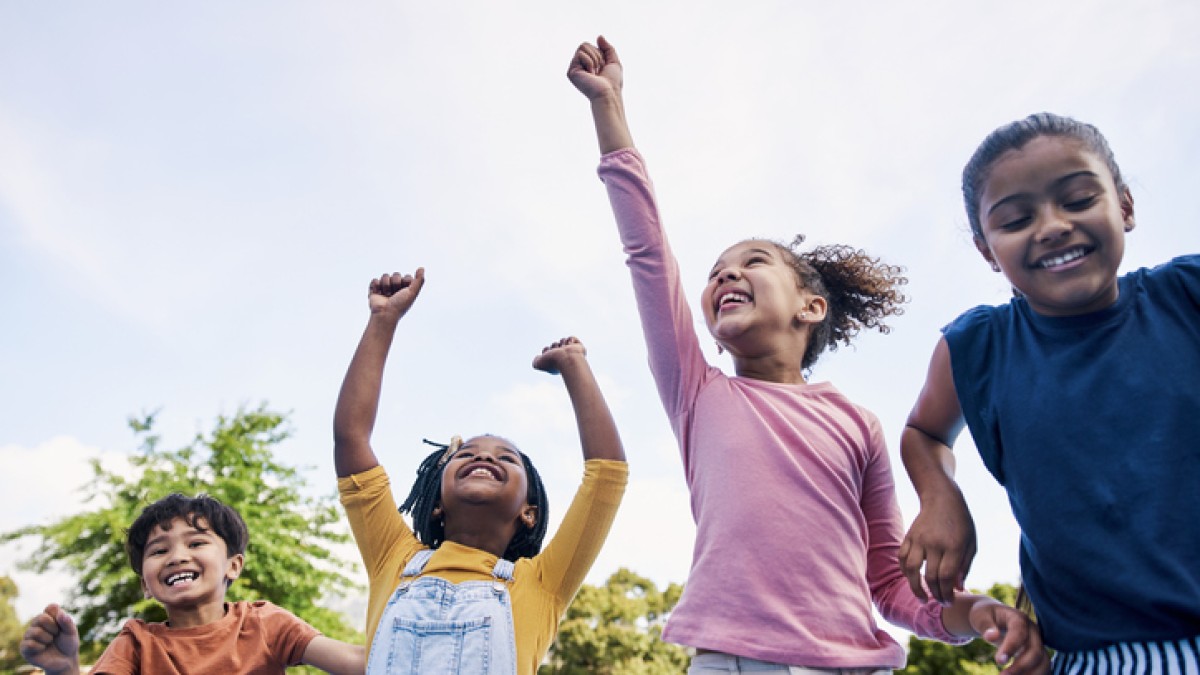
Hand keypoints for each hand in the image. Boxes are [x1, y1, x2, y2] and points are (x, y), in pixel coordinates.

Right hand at [20, 604, 80, 674]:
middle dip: (53, 628)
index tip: (62, 624)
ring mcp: (29, 635)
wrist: (65, 660)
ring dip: (47, 638)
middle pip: (40, 617)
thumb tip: (60, 614)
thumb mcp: (72, 632)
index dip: (58, 616)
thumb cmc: (68, 644)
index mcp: (49, 617)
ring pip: (34, 631)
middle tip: (56, 634)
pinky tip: (43, 649)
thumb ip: (67, 622)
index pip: (50, 607)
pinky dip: (40, 647)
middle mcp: (37, 624)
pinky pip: (29, 644)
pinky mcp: (24, 647)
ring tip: (50, 642)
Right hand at [368, 269, 424, 319]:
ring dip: (386, 285)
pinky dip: (376, 286)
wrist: (384, 314)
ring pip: (385, 276)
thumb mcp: (412, 293)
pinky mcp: (375, 290)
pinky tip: (378, 293)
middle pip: (396, 275)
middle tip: (394, 294)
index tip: (404, 292)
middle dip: (395, 283)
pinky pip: (375, 280)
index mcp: (405, 290)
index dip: (405, 283)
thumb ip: (419, 280)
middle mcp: (396, 289)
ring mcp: (385, 288)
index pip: (407, 277)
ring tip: (386, 295)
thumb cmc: (400, 305)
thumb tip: (421, 268)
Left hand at [532, 336, 586, 374]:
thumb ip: (535, 361)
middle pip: (555, 344)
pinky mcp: (579, 348)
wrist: (567, 358)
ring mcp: (572, 352)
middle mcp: (564, 358)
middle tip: (557, 351)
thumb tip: (538, 358)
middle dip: (554, 346)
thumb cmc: (553, 362)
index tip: (548, 354)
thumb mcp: (538, 364)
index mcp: (555, 363)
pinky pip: (572, 338)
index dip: (546, 350)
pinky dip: (571, 339)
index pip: (547, 350)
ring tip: (565, 348)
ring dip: (563, 342)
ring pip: (563, 340)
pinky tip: (570, 344)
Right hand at [568, 36, 622, 100]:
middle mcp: (579, 65)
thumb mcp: (613, 61)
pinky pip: (580, 54)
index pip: (591, 46)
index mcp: (588, 63)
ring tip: (595, 73)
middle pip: (585, 44)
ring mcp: (574, 68)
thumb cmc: (612, 82)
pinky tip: (590, 74)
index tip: (603, 68)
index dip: (600, 54)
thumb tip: (599, 36)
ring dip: (594, 59)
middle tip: (599, 70)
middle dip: (597, 55)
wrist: (608, 93)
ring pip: (583, 47)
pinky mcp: (571, 72)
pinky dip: (589, 62)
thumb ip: (607, 48)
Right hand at [898, 488, 976, 603]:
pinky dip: (905, 572)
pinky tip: (912, 579)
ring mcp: (919, 539)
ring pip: (911, 569)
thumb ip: (965, 567)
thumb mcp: (972, 544)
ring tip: (922, 599)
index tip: (949, 601)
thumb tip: (957, 588)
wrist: (942, 498)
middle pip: (930, 577)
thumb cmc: (961, 522)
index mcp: (954, 546)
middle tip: (940, 602)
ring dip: (916, 588)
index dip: (947, 593)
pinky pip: (902, 558)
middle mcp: (935, 543)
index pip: (947, 576)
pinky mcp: (909, 537)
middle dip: (935, 595)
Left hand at [969, 600, 1049, 673]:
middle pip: (1035, 651)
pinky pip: (1042, 668)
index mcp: (1018, 618)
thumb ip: (985, 625)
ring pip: (1043, 662)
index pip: (1019, 632)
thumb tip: (991, 636)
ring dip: (1030, 674)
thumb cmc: (985, 616)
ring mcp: (1038, 643)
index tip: (998, 661)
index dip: (1011, 647)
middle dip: (1020, 666)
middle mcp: (1033, 631)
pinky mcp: (1038, 654)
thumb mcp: (980, 616)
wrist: (993, 617)